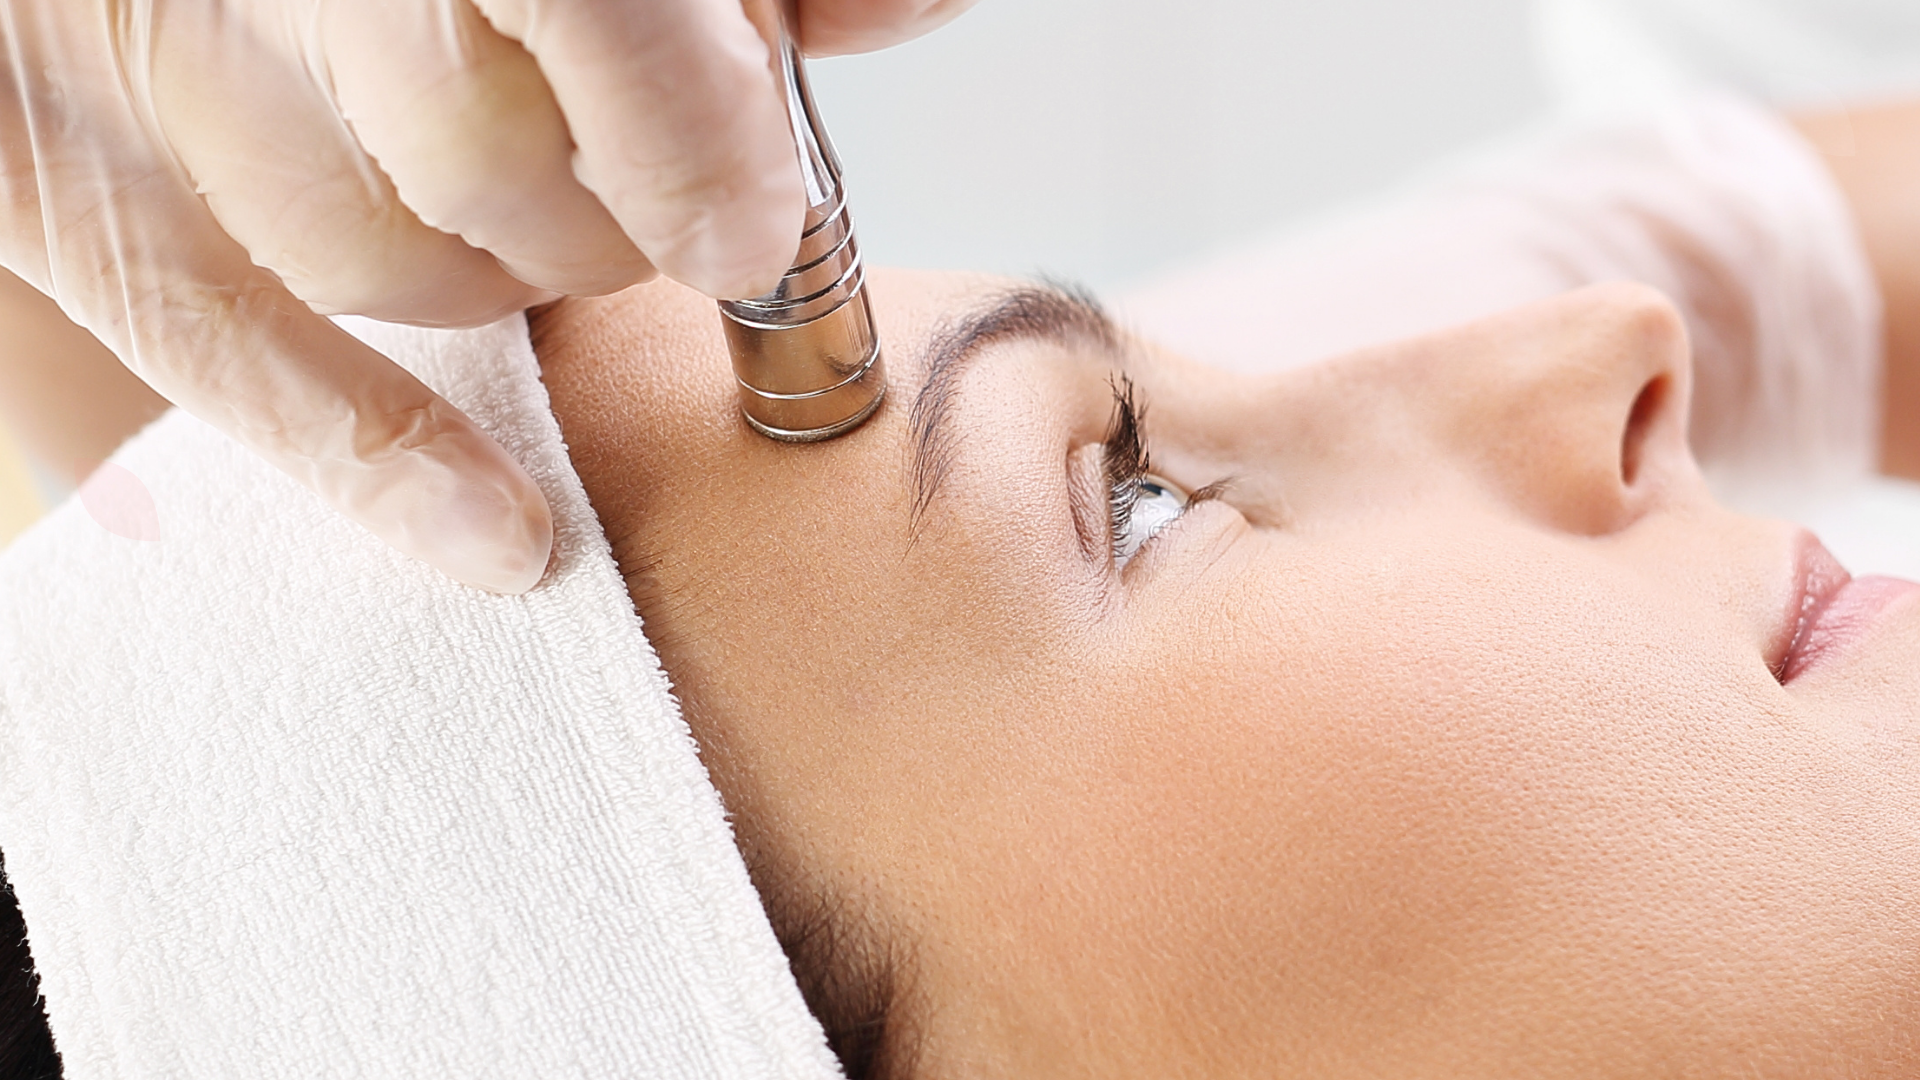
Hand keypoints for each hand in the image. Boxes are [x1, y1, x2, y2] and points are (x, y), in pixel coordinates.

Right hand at [0, 0, 971, 591]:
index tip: (762, 218)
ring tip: (547, 234)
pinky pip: (232, 362)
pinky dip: (380, 461)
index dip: (693, 132)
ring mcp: (137, 71)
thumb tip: (904, 9)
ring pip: (388, 264)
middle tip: (674, 211)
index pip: (578, 6)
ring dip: (516, 286)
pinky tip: (506, 536)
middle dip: (620, 216)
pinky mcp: (53, 194)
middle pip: (489, 158)